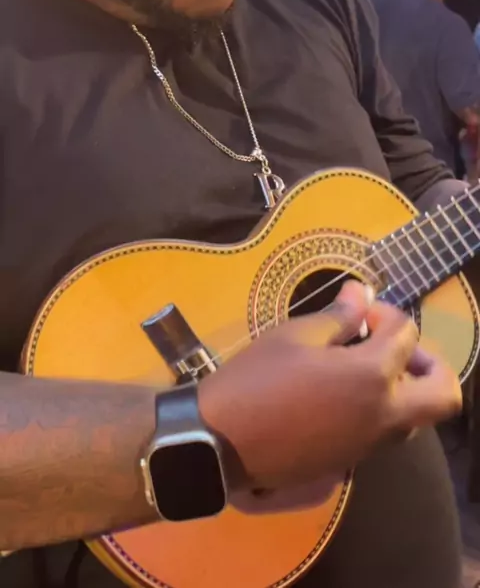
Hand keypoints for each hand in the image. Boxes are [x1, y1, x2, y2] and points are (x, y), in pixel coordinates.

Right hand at [199, 282, 461, 490]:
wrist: (221, 443)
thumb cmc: (255, 380)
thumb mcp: (295, 336)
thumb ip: (339, 316)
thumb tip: (361, 292)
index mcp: (372, 376)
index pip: (406, 334)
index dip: (385, 312)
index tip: (359, 310)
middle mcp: (384, 414)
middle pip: (442, 394)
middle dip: (428, 361)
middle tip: (390, 345)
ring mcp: (370, 443)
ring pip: (416, 417)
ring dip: (404, 387)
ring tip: (362, 365)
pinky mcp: (351, 461)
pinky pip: (386, 433)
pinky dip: (381, 408)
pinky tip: (340, 392)